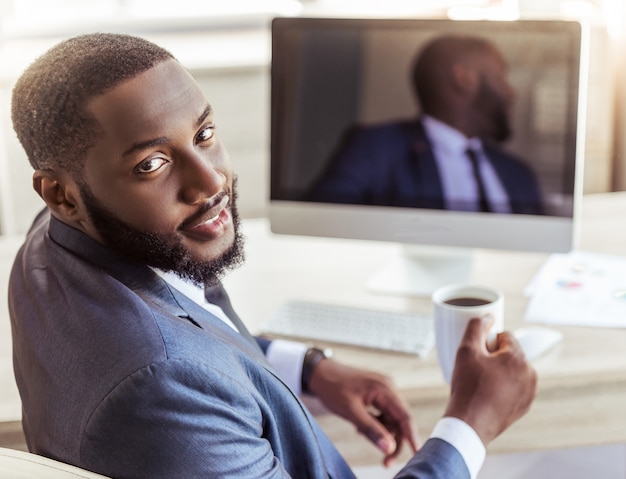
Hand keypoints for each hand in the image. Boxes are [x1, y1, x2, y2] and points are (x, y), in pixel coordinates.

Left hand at [308, 359, 418, 466]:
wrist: (319, 373)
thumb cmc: (333, 387)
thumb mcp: (351, 411)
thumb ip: (371, 429)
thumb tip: (389, 447)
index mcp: (385, 389)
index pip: (405, 416)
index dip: (412, 436)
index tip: (417, 453)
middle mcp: (388, 388)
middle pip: (400, 420)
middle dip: (394, 440)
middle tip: (386, 461)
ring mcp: (383, 390)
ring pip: (391, 419)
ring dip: (382, 432)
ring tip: (360, 432)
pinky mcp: (376, 394)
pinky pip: (383, 414)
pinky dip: (375, 424)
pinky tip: (360, 426)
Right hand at [444, 317, 536, 445]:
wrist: (470, 424)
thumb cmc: (468, 387)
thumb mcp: (465, 350)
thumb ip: (476, 326)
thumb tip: (488, 315)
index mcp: (518, 357)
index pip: (505, 336)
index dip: (487, 343)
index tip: (477, 356)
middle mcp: (530, 373)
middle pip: (510, 353)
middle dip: (495, 357)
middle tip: (477, 370)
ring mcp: (530, 391)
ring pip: (513, 370)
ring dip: (500, 371)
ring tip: (482, 383)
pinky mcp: (525, 405)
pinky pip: (515, 386)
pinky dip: (504, 386)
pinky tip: (488, 394)